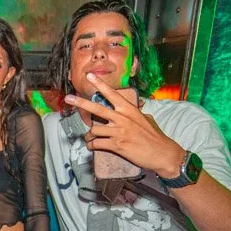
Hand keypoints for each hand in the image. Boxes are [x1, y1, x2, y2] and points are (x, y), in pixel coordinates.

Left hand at [64, 73, 184, 177]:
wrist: (162, 153)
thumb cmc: (155, 137)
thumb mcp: (146, 119)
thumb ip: (135, 113)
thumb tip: (132, 110)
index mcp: (129, 109)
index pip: (112, 94)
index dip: (100, 84)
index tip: (90, 76)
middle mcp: (122, 118)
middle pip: (96, 109)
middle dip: (80, 103)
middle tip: (68, 98)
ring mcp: (119, 131)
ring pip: (94, 130)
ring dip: (89, 136)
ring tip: (89, 139)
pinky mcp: (117, 145)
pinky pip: (97, 144)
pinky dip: (92, 146)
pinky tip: (92, 147)